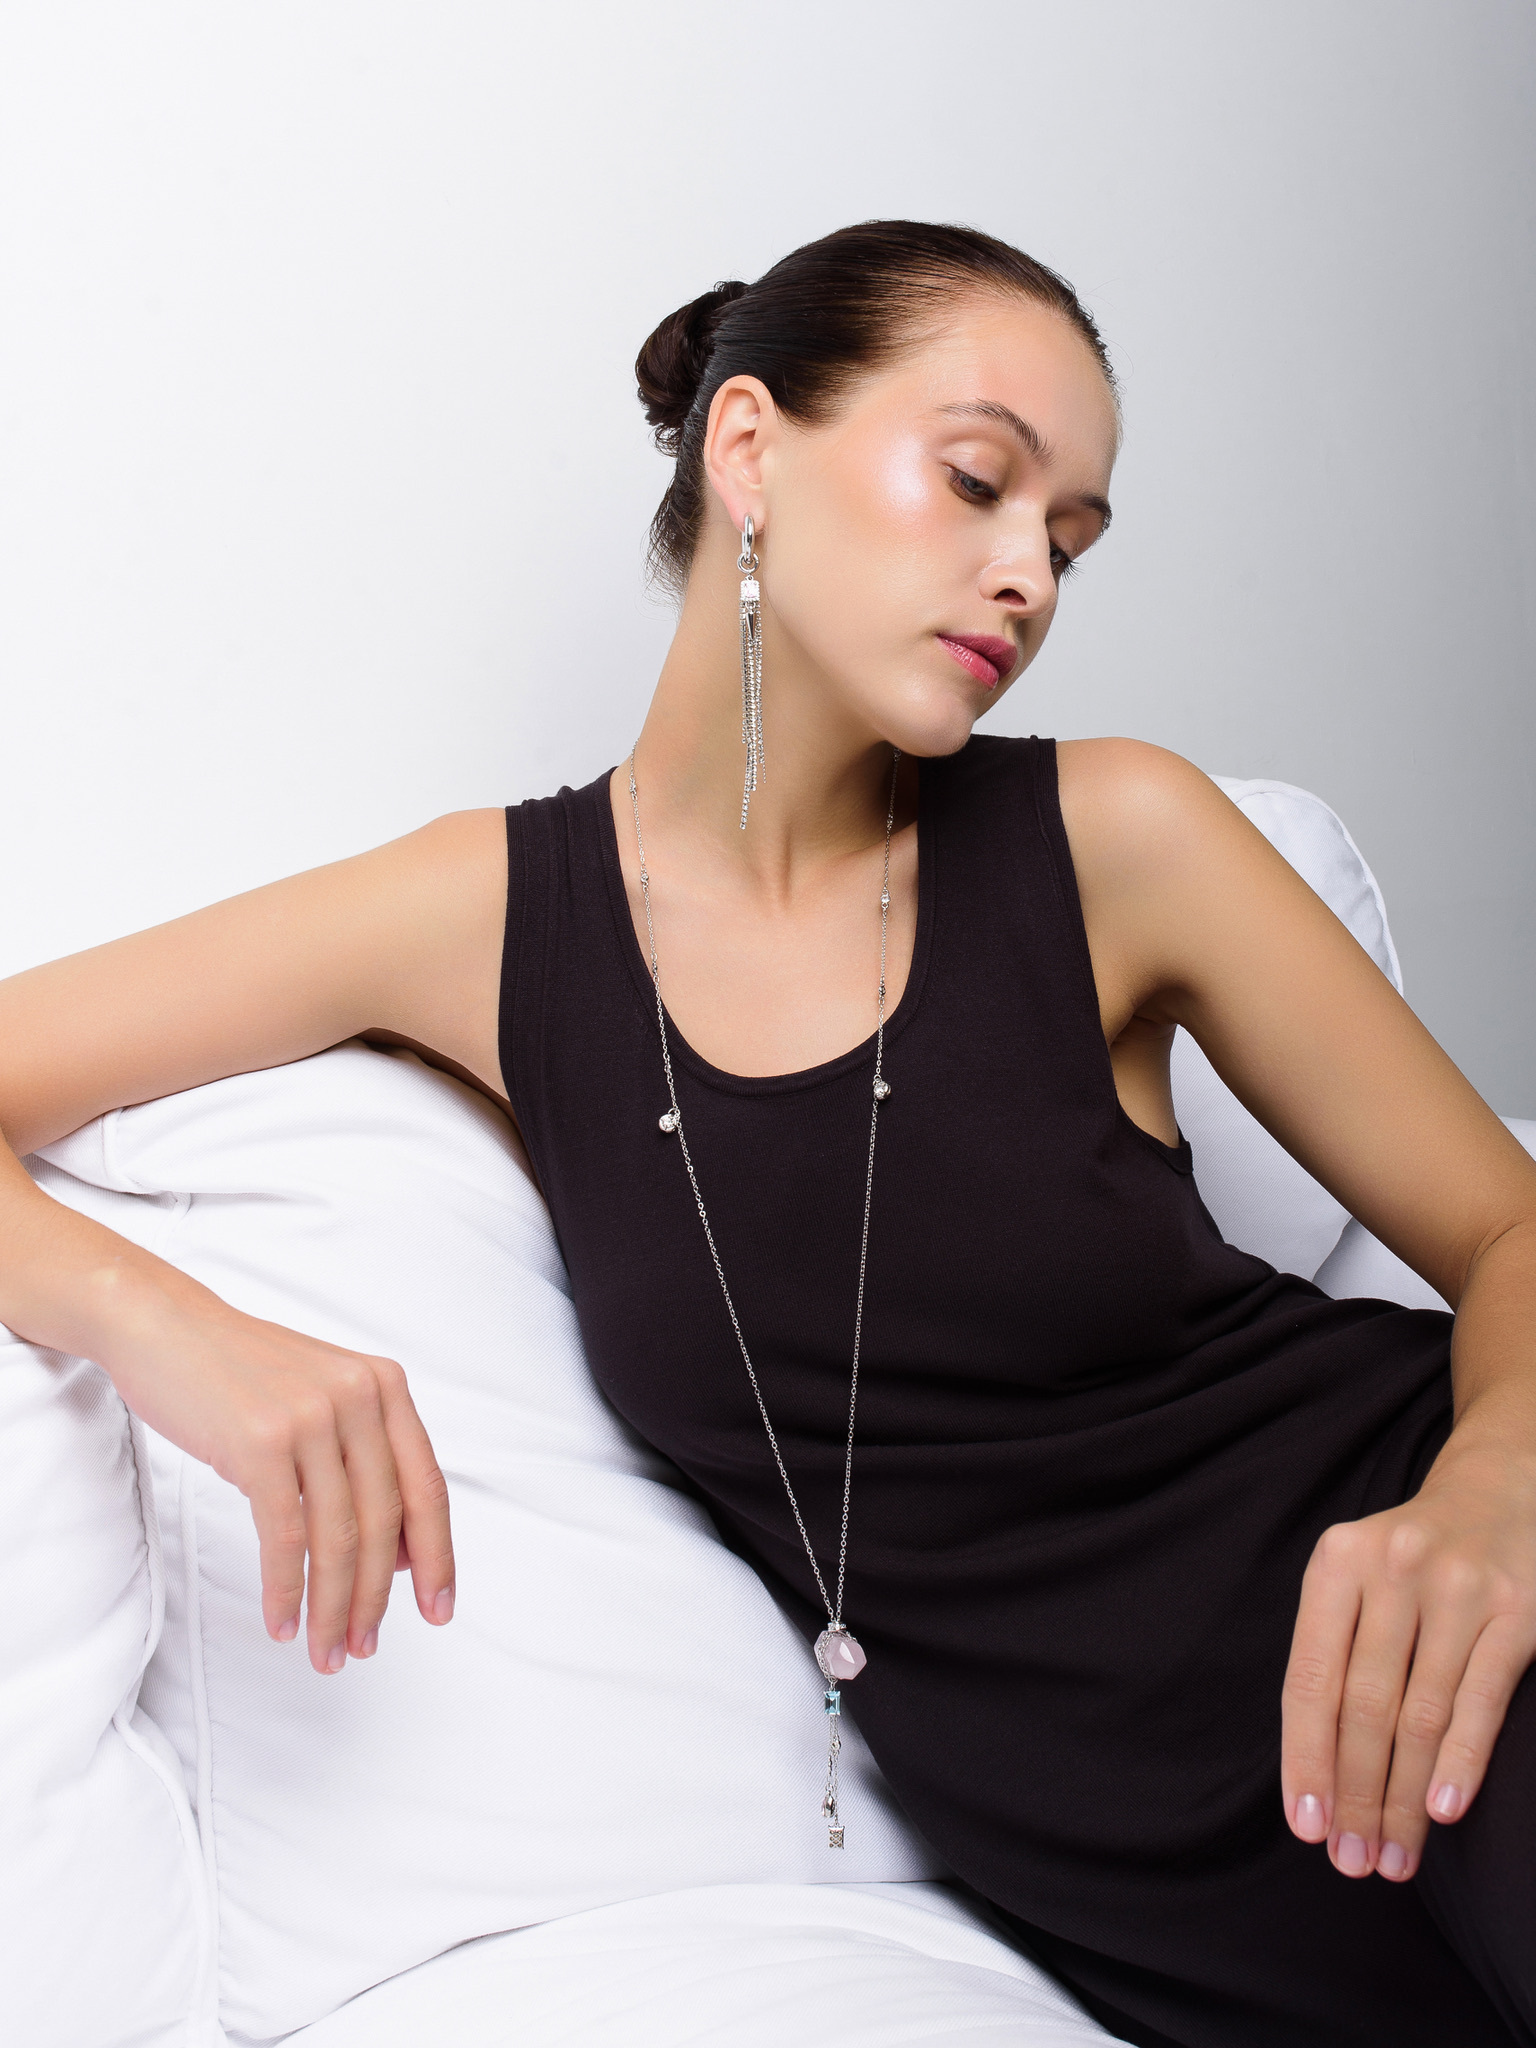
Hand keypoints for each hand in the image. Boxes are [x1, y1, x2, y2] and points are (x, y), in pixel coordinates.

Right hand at [105, 1274, 453, 1675]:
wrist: (165, 1326)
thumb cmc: (243, 1373)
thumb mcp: (323, 1399)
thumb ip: (366, 1459)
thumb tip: (402, 1554)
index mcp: (386, 1387)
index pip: (426, 1487)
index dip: (438, 1556)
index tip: (438, 1609)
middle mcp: (359, 1397)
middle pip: (384, 1522)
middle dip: (376, 1597)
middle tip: (364, 1647)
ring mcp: (311, 1417)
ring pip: (337, 1536)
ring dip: (332, 1606)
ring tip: (326, 1651)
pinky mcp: (260, 1442)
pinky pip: (285, 1536)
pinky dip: (286, 1589)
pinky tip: (282, 1621)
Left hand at [1281, 1434, 1535, 1880]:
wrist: (1499, 1489)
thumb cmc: (1410, 1558)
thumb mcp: (1354, 1578)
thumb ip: (1333, 1653)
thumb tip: (1315, 1770)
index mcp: (1336, 1563)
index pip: (1310, 1680)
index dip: (1305, 1760)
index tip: (1305, 1828)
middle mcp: (1392, 1569)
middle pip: (1363, 1706)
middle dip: (1354, 1795)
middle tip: (1351, 1861)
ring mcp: (1458, 1588)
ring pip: (1420, 1714)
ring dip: (1403, 1799)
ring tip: (1394, 1857)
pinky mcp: (1518, 1609)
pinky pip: (1482, 1700)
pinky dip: (1460, 1762)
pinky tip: (1442, 1812)